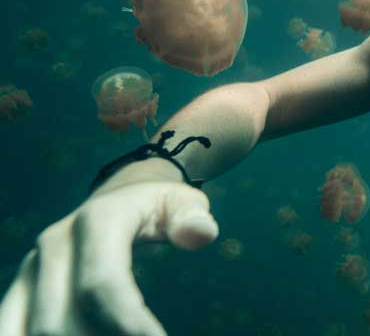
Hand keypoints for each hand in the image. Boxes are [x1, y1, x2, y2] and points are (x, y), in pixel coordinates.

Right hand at [0, 181, 217, 335]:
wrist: (119, 197)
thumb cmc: (158, 208)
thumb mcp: (184, 203)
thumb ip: (193, 218)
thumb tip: (201, 233)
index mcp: (97, 221)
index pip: (101, 283)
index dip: (127, 323)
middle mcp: (54, 245)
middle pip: (61, 321)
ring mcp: (32, 270)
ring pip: (33, 331)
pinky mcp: (21, 292)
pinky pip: (12, 329)